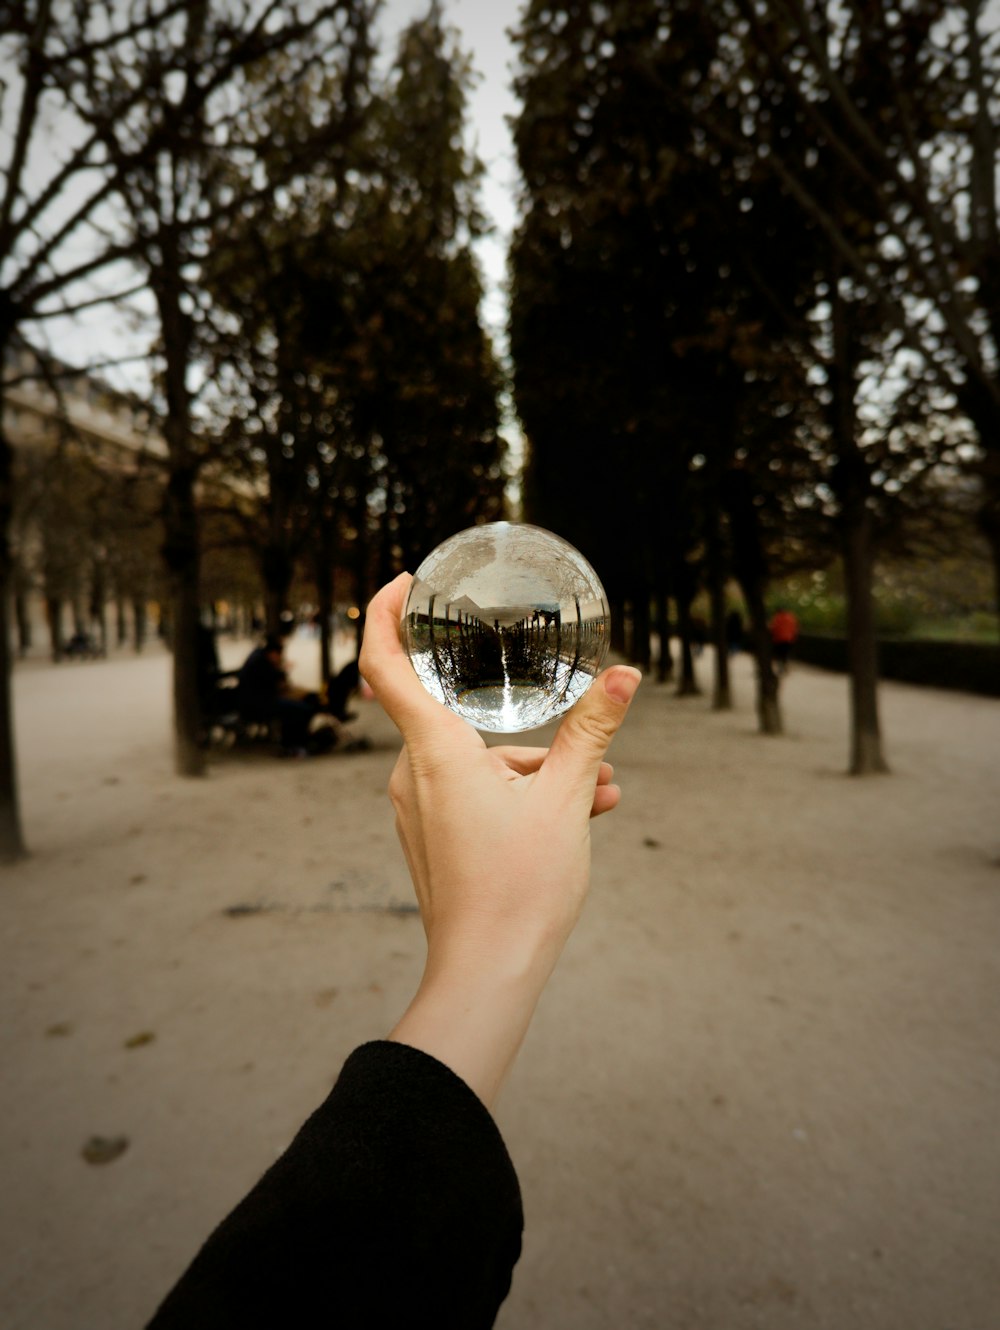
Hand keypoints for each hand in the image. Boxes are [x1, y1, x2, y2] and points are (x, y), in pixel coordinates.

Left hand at [359, 573, 640, 1106]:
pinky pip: (473, 793)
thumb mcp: (567, 797)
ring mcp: (419, 809)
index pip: (383, 663)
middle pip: (456, 718)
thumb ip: (592, 730)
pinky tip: (578, 814)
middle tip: (574, 732)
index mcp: (433, 751)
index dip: (383, 612)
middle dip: (522, 726)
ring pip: (477, 761)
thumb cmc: (521, 887)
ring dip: (536, 769)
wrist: (488, 974)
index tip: (405, 582)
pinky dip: (518, 794)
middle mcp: (414, 775)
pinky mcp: (432, 836)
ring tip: (600, 792)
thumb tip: (624, 674)